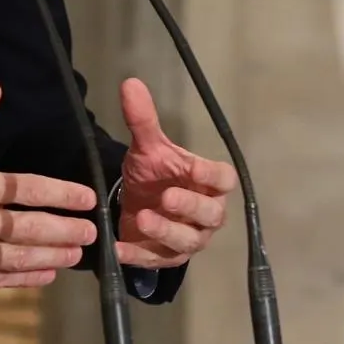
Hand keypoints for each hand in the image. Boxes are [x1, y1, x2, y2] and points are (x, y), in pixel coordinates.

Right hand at [0, 84, 99, 289]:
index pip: (23, 188)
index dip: (59, 193)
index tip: (86, 197)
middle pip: (28, 228)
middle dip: (64, 231)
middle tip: (92, 233)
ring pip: (16, 258)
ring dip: (50, 257)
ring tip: (76, 256)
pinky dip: (23, 279)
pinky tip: (44, 276)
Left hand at [113, 78, 235, 269]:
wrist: (137, 203)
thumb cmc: (155, 175)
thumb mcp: (148, 148)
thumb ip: (142, 120)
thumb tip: (130, 83)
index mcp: (208, 183)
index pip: (223, 180)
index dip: (213, 176)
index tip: (195, 168)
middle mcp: (205, 214)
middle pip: (211, 214)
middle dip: (190, 206)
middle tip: (167, 197)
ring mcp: (188, 238)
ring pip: (188, 241)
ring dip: (166, 231)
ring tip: (142, 218)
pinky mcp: (166, 257)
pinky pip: (157, 259)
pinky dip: (138, 255)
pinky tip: (119, 247)